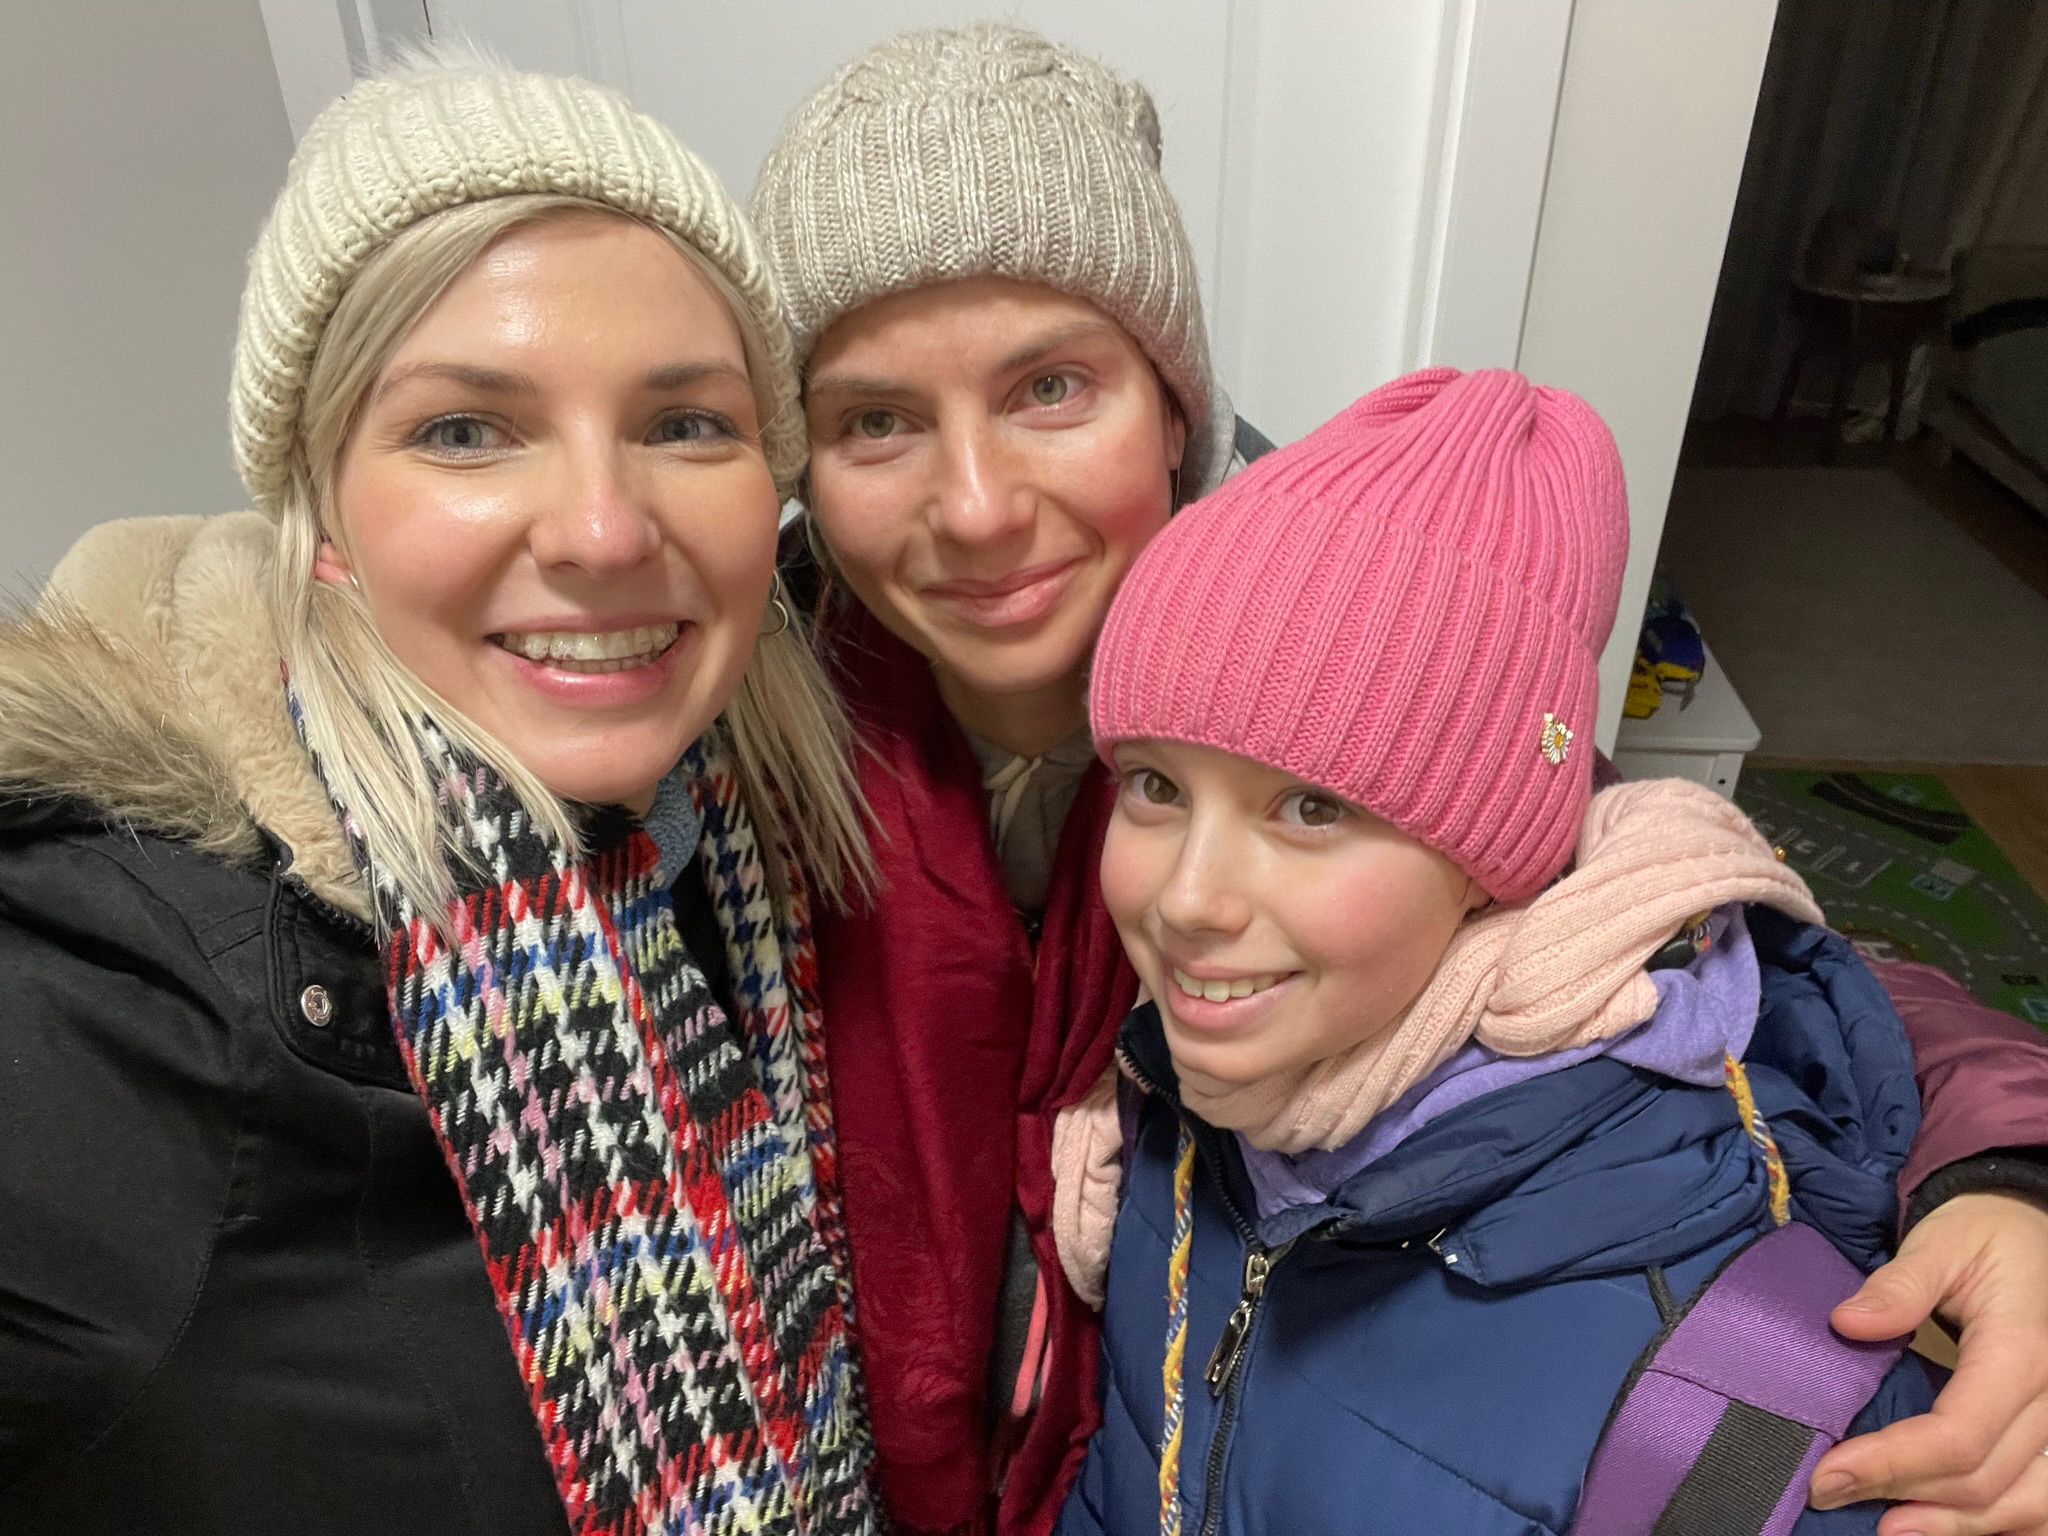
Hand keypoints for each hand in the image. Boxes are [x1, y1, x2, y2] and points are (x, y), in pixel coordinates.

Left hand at [1811, 1192, 2047, 1533]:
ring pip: (2027, 1505)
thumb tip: (1847, 1324)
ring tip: (1888, 1528)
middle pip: (1988, 1480)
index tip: (1829, 1476)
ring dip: (1956, 1525)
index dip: (1893, 1463)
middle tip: (1832, 1497)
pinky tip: (1941, 1521)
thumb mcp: (1942, 1240)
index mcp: (2024, 1351)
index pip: (1960, 1434)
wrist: (2033, 1231)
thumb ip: (1899, 1284)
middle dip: (1907, 1498)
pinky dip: (1998, 1521)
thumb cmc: (1987, 1234)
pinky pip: (2043, 1500)